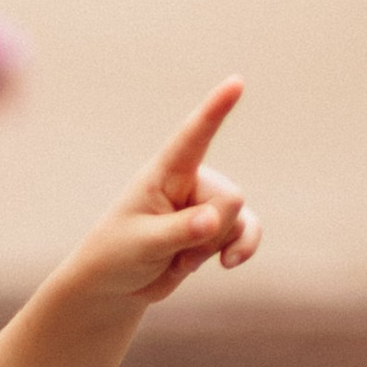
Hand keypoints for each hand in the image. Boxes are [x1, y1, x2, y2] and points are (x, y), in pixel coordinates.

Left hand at [72, 77, 261, 311]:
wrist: (118, 283)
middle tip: (169, 250)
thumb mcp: (142, 244)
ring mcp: (207, 202)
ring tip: (177, 258)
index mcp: (164, 173)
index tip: (236, 82)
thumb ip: (179, 231)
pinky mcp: (218, 225)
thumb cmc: (118, 254)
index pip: (193, 136)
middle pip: (227, 199)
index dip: (215, 110)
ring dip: (211, 249)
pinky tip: (229, 264)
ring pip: (238, 219)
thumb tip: (214, 219)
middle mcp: (191, 179)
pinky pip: (248, 230)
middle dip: (206, 235)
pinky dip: (243, 248)